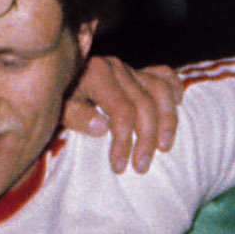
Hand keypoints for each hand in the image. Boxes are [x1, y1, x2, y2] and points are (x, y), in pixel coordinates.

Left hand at [69, 54, 184, 173]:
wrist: (56, 80)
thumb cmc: (59, 100)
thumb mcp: (59, 109)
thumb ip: (76, 115)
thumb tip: (101, 127)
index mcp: (97, 73)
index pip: (122, 110)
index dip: (123, 141)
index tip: (119, 166)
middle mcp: (117, 67)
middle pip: (145, 103)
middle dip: (146, 138)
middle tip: (141, 166)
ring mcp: (131, 68)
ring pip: (161, 91)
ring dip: (167, 121)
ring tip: (165, 147)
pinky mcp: (139, 71)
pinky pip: (164, 75)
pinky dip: (174, 89)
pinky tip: (178, 106)